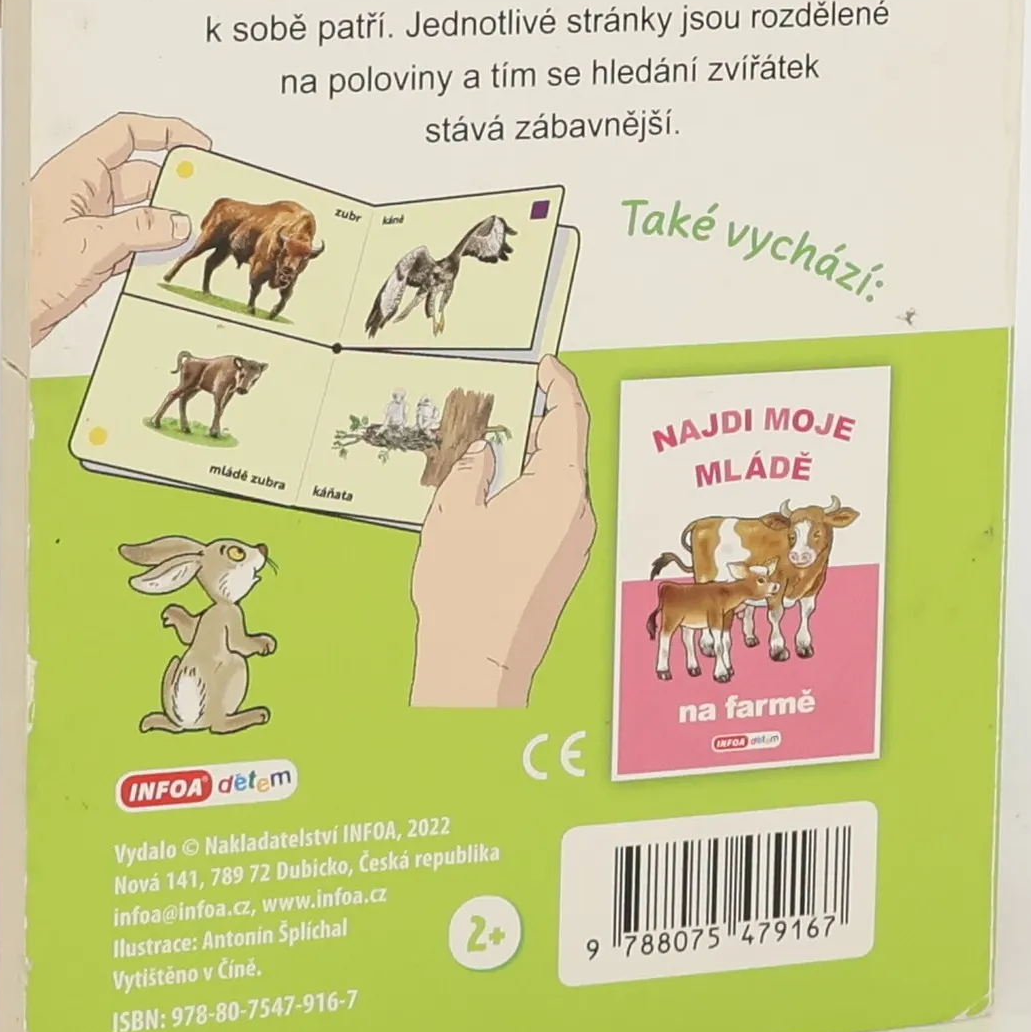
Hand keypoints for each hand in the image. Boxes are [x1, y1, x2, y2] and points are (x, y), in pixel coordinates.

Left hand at [28, 113, 206, 344]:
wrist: (8, 315)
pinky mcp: (90, 249)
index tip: (195, 146)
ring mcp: (86, 221)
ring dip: (162, 222)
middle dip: (170, 186)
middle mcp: (81, 193)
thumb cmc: (26, 275)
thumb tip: (177, 221)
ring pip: (137, 210)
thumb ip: (140, 229)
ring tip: (189, 233)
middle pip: (139, 175)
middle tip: (200, 199)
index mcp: (74, 174)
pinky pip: (131, 239)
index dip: (163, 133)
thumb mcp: (91, 245)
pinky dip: (150, 246)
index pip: (125, 134)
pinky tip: (165, 258)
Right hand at [410, 355, 596, 707]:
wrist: (479, 664)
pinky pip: (556, 511)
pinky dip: (534, 492)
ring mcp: (576, 541)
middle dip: (537, 424)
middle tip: (501, 407)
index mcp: (557, 489)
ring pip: (560, 483)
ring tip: (491, 453)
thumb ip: (471, 470)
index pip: (569, 418)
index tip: (547, 367)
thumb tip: (483, 451)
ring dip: (532, 461)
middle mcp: (578, 512)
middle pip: (566, 450)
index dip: (559, 385)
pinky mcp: (566, 563)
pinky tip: (499, 498)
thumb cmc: (465, 595)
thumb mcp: (452, 514)